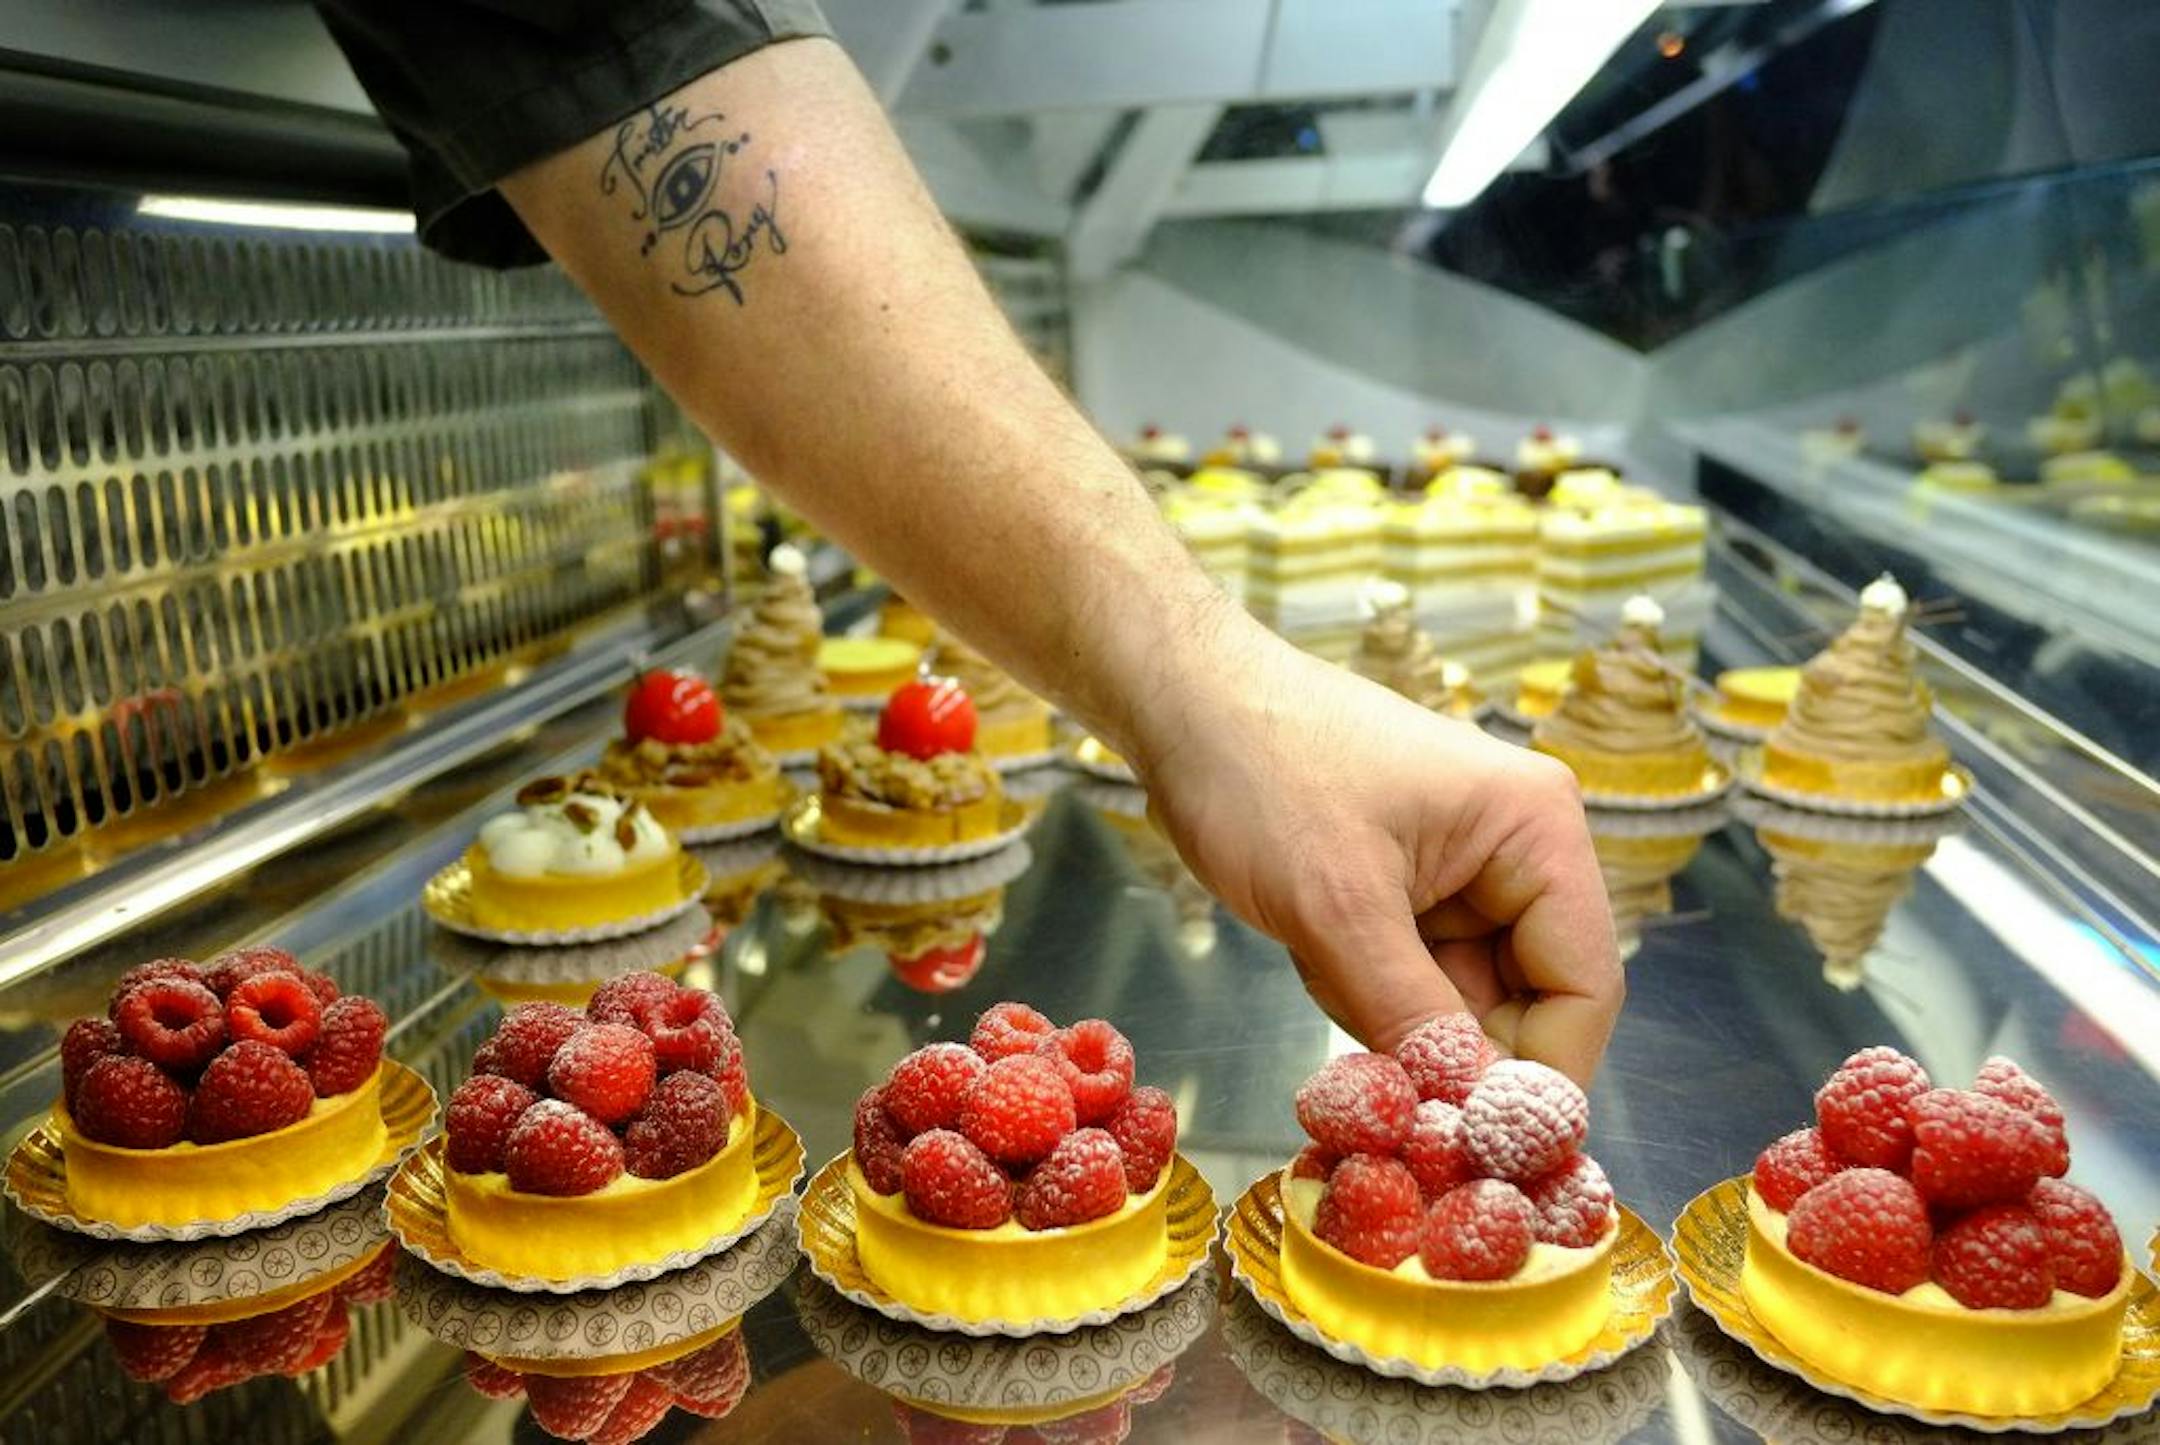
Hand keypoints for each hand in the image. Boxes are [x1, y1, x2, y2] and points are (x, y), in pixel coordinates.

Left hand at [1131, 624, 1622, 1085]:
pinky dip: (1359, 989)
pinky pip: (1408, 981)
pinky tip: (1309, 944)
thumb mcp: (1336, 906)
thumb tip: (1469, 1122)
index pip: (1584, 990)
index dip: (1538, 1078)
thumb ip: (1411, 1018)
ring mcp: (1463, 873)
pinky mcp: (1408, 891)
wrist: (1179, 704)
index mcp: (1537, 831)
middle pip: (1527, 1005)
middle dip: (1444, 1042)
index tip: (1473, 1145)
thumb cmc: (1261, 770)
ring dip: (1388, 1014)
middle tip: (1372, 1062)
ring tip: (1319, 952)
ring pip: (1457, 1004)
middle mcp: (1519, 851)